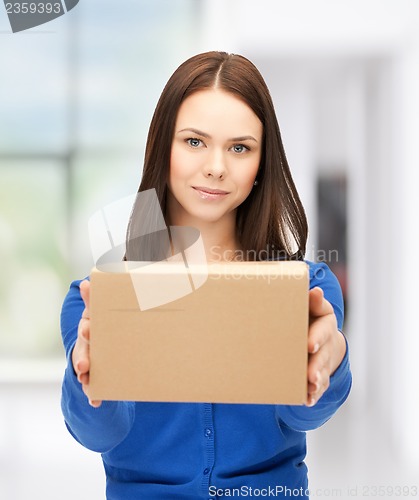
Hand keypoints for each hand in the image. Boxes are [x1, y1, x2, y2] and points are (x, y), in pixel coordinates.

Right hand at [72, 279, 101, 407]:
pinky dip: (93, 395)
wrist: (102, 341)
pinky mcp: (93, 374)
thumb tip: (91, 281)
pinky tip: (95, 401)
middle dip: (83, 357)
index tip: (88, 329)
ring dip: (86, 376)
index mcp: (91, 326)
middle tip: (84, 365)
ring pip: (84, 368)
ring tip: (87, 382)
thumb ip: (100, 297)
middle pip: (83, 350)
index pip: (87, 325)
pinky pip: (92, 385)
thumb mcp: (104, 310)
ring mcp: (87, 358)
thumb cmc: (105, 322)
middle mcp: (86, 343)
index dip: (87, 328)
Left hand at [306, 287, 345, 406]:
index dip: (317, 338)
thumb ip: (312, 301)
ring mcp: (324, 362)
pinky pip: (317, 387)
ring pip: (321, 373)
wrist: (319, 334)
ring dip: (316, 383)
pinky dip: (313, 395)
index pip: (322, 331)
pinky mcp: (319, 376)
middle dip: (316, 367)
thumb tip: (315, 291)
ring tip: (309, 389)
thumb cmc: (310, 316)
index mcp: (325, 325)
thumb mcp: (313, 306)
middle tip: (310, 376)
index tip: (309, 345)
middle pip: (322, 357)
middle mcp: (327, 345)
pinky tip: (307, 400)